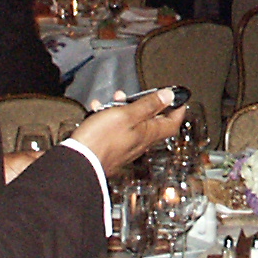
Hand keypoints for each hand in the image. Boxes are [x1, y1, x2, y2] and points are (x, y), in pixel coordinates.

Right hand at [71, 92, 192, 178]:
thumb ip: (148, 105)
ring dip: (123, 108)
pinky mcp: (111, 148)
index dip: (177, 109)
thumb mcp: (127, 114)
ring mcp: (125, 146)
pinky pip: (114, 129)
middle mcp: (140, 142)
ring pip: (131, 123)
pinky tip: (98, 111)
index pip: (172, 123)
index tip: (178, 98)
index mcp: (148, 134)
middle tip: (137, 95)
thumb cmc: (101, 140)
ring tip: (112, 100)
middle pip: (151, 121)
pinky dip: (108, 117)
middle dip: (144, 104)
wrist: (79, 162)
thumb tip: (169, 96)